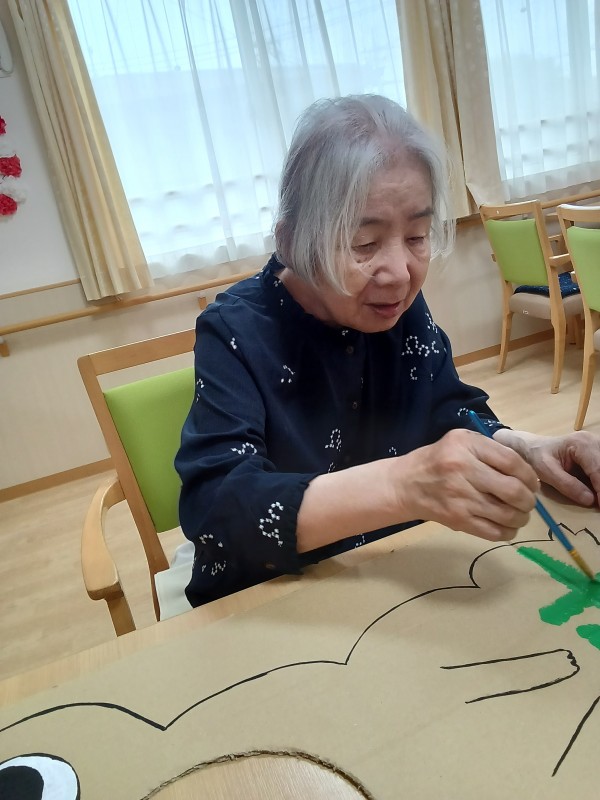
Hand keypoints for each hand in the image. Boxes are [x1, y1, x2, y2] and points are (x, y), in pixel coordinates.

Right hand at [394, 428, 537, 541]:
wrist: (405, 484)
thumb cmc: (437, 460)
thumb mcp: (460, 441)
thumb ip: (490, 450)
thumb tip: (526, 473)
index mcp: (466, 445)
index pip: (511, 462)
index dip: (529, 476)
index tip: (532, 483)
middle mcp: (463, 469)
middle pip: (513, 490)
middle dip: (528, 500)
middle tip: (527, 501)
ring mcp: (460, 497)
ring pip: (507, 514)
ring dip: (521, 517)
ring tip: (519, 514)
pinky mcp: (457, 520)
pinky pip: (493, 532)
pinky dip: (508, 532)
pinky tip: (507, 526)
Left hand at [496, 430, 599, 507]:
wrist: (532, 448)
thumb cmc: (537, 456)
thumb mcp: (546, 471)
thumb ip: (567, 485)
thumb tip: (590, 500)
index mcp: (582, 444)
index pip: (598, 469)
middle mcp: (593, 442)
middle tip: (599, 505)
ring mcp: (596, 446)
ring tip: (597, 500)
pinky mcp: (596, 454)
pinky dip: (599, 481)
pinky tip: (595, 492)